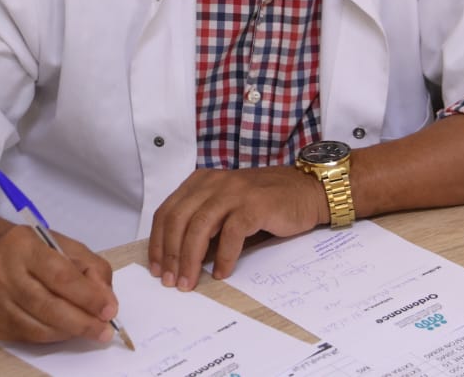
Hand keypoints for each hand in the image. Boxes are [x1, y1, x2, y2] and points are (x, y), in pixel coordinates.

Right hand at [0, 224, 118, 343]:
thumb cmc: (33, 250)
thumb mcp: (66, 246)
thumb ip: (91, 268)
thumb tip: (106, 301)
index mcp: (25, 246)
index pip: (60, 276)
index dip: (88, 296)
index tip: (109, 311)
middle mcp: (3, 272)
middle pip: (48, 306)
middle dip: (81, 322)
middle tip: (103, 331)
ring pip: (37, 327)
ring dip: (68, 332)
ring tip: (87, 329)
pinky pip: (27, 337)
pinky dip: (51, 337)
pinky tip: (62, 329)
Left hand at [148, 166, 327, 290]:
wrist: (307, 191)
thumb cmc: (266, 203)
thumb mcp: (227, 207)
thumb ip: (205, 223)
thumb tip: (180, 259)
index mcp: (201, 182)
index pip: (167, 212)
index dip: (157, 242)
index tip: (157, 268)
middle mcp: (213, 182)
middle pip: (179, 219)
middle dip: (170, 254)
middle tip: (171, 281)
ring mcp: (234, 191)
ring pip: (199, 226)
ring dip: (191, 259)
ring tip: (190, 282)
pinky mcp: (255, 205)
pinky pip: (231, 234)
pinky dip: (223, 257)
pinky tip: (222, 273)